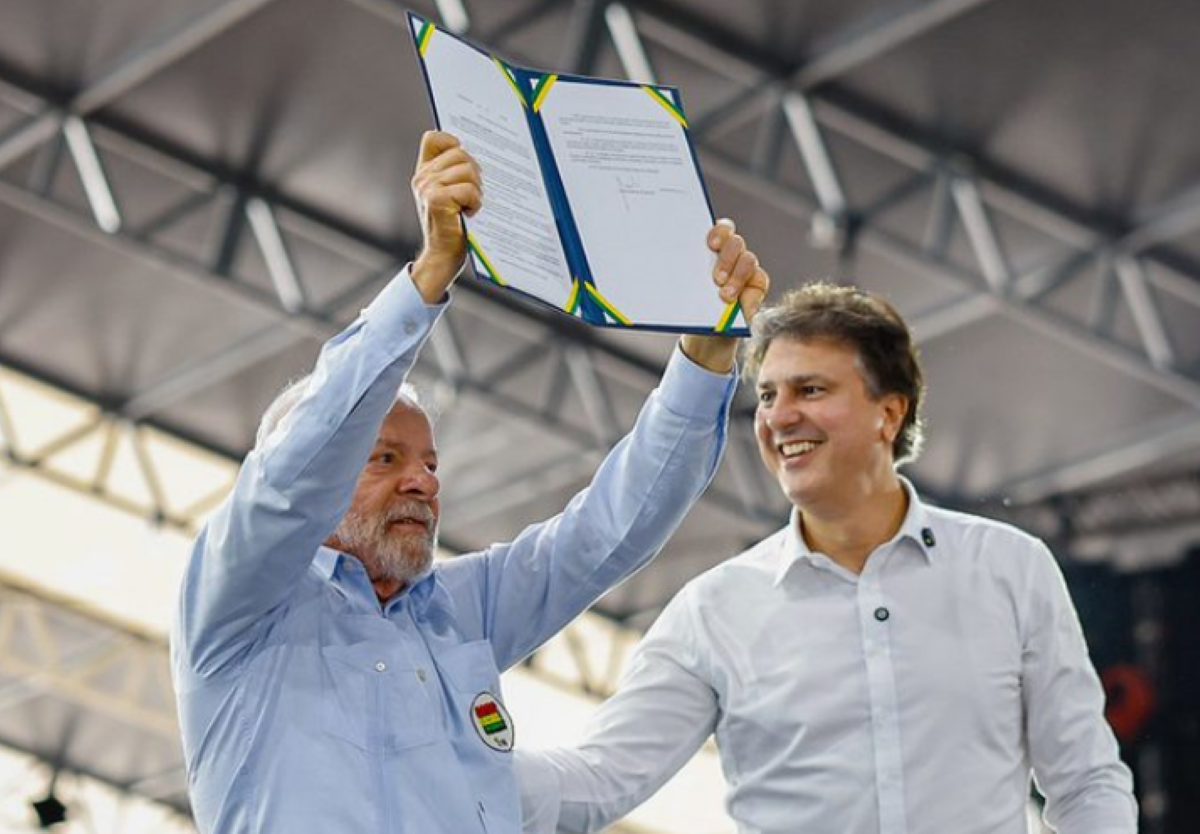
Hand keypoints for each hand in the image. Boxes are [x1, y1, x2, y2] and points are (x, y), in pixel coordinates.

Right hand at [410, 131, 483, 302]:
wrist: (444, 256)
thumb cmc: (454, 227)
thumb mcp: (453, 195)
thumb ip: (456, 173)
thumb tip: (477, 154)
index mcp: (425, 172)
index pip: (434, 138)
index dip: (452, 143)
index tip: (463, 164)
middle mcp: (422, 177)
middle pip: (461, 153)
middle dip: (475, 174)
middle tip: (471, 196)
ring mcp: (426, 187)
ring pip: (467, 170)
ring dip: (477, 191)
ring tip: (469, 206)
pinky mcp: (435, 199)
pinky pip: (468, 189)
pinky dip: (475, 203)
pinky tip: (468, 214)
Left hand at [679, 218, 769, 372]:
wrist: (704, 331)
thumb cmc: (691, 304)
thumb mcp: (683, 290)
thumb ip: (683, 280)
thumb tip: (669, 272)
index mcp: (710, 247)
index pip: (721, 229)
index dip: (719, 233)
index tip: (711, 244)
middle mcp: (730, 253)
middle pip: (735, 243)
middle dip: (726, 259)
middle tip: (717, 278)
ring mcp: (745, 267)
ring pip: (748, 260)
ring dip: (737, 278)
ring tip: (725, 296)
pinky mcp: (756, 283)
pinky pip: (759, 282)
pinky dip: (750, 296)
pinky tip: (743, 309)